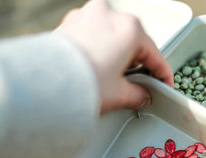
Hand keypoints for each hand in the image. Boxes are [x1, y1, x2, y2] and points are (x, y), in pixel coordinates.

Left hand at [55, 0, 173, 114]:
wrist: (42, 86)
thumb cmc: (80, 85)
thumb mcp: (118, 95)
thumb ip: (137, 95)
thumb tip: (141, 96)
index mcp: (129, 28)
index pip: (155, 54)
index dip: (163, 74)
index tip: (164, 85)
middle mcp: (109, 14)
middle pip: (133, 42)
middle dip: (138, 63)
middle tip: (139, 84)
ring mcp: (87, 15)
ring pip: (112, 36)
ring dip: (117, 55)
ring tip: (114, 78)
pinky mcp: (69, 23)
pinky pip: (93, 35)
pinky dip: (99, 49)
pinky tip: (96, 68)